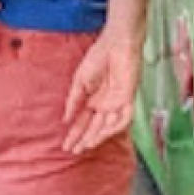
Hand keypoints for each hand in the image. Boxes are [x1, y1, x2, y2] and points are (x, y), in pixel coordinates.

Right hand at [62, 28, 142, 153]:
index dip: (74, 134)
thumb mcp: (80, 82)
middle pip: (94, 127)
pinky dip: (114, 126)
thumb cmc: (98, 58)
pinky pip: (124, 116)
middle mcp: (105, 104)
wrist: (115, 44)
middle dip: (84, 139)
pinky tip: (103, 132)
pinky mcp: (128, 97)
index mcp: (93, 100)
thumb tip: (66, 120)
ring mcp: (117, 102)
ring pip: (109, 125)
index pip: (83, 122)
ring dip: (98, 136)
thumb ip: (74, 101)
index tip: (65, 146)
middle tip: (74, 150)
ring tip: (86, 145)